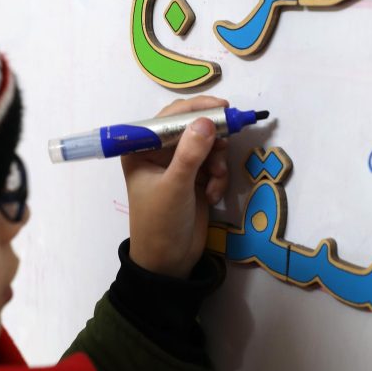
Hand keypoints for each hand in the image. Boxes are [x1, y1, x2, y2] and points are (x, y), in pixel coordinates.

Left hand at [121, 96, 229, 277]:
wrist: (169, 262)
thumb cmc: (161, 222)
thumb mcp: (175, 186)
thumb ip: (191, 153)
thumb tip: (207, 121)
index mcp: (142, 148)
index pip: (170, 117)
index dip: (196, 108)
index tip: (223, 108)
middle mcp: (158, 152)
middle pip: (192, 128)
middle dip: (212, 137)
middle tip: (229, 139)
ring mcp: (178, 165)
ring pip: (208, 146)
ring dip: (217, 161)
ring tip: (216, 180)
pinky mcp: (195, 178)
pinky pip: (214, 164)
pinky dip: (218, 177)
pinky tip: (213, 195)